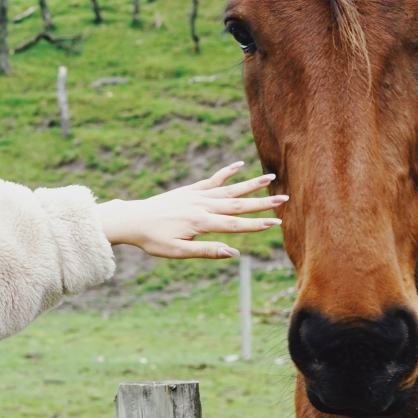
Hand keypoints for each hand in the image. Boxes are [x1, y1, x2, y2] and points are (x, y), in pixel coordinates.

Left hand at [95, 162, 285, 259]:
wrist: (133, 219)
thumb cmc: (153, 240)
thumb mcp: (177, 252)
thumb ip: (205, 251)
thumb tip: (232, 253)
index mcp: (200, 222)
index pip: (234, 224)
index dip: (256, 224)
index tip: (276, 223)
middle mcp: (202, 205)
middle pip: (238, 204)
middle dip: (262, 202)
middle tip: (284, 199)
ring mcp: (197, 195)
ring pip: (229, 189)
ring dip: (251, 184)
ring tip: (271, 177)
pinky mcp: (191, 190)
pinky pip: (212, 179)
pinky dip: (226, 172)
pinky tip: (239, 165)